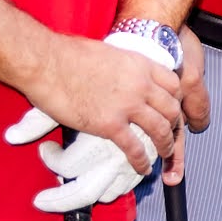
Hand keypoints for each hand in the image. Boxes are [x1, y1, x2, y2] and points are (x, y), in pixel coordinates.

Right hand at [1, 24, 186, 203]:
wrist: (46, 62)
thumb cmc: (68, 54)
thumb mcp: (109, 53)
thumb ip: (124, 68)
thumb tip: (123, 77)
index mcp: (140, 64)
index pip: (173, 84)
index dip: (175, 100)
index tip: (171, 111)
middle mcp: (140, 84)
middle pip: (172, 110)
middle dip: (174, 126)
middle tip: (171, 135)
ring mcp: (127, 105)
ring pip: (160, 130)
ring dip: (165, 146)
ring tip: (164, 155)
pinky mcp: (109, 124)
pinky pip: (135, 148)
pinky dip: (141, 161)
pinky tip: (142, 167)